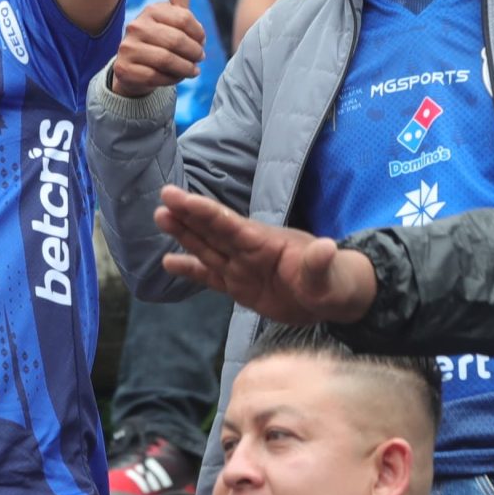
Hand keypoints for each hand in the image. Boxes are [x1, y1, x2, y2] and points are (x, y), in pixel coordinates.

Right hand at [110, 0, 207, 97]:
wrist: (135, 67)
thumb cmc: (160, 38)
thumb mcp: (172, 15)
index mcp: (151, 10)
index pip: (185, 20)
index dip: (199, 34)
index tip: (201, 41)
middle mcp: (136, 26)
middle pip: (177, 41)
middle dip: (194, 53)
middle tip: (199, 58)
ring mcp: (128, 47)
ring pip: (167, 60)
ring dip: (185, 68)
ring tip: (191, 70)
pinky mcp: (125, 68)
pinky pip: (155, 77)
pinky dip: (170, 80)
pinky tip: (174, 77)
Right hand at [154, 184, 377, 325]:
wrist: (332, 298)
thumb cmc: (334, 284)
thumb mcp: (328, 277)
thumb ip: (320, 264)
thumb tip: (327, 248)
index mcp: (265, 243)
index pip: (228, 224)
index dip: (202, 211)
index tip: (177, 196)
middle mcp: (248, 250)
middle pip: (212, 230)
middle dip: (188, 214)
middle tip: (163, 197)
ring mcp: (242, 267)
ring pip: (207, 248)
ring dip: (184, 233)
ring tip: (160, 217)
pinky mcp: (240, 286)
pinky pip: (210, 276)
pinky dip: (190, 270)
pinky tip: (168, 262)